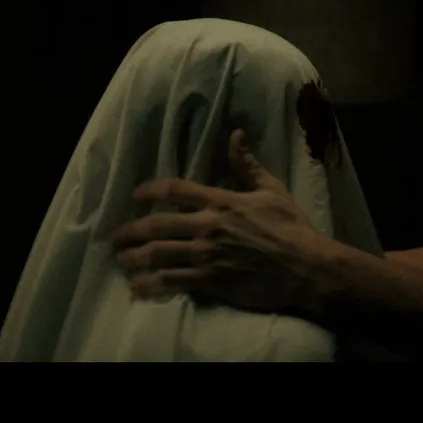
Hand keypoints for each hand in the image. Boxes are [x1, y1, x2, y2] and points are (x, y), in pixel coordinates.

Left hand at [112, 129, 330, 314]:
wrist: (306, 268)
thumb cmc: (292, 228)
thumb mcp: (273, 191)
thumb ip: (248, 165)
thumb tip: (235, 135)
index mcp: (222, 202)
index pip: (176, 190)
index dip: (150, 190)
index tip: (136, 194)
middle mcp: (208, 226)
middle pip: (156, 224)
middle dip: (130, 231)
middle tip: (116, 236)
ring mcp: (206, 256)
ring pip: (157, 254)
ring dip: (134, 258)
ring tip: (122, 261)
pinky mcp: (210, 282)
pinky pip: (170, 282)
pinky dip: (149, 285)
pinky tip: (137, 288)